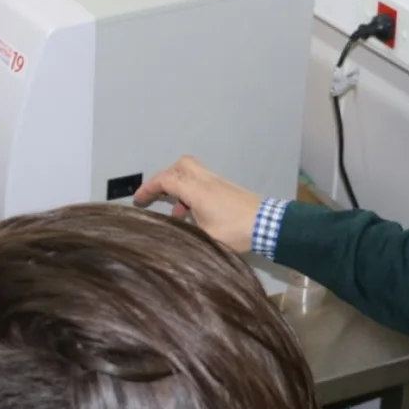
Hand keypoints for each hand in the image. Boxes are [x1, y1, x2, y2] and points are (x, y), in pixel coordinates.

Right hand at [133, 156, 262, 252]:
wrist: (269, 225)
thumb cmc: (237, 231)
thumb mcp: (206, 239)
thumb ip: (184, 235)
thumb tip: (166, 242)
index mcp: (197, 190)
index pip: (166, 180)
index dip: (148, 188)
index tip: (139, 200)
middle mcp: (206, 181)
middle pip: (180, 165)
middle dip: (165, 177)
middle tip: (158, 194)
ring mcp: (218, 182)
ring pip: (192, 172)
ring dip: (179, 185)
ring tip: (177, 210)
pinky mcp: (227, 188)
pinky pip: (202, 181)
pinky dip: (192, 191)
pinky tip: (194, 212)